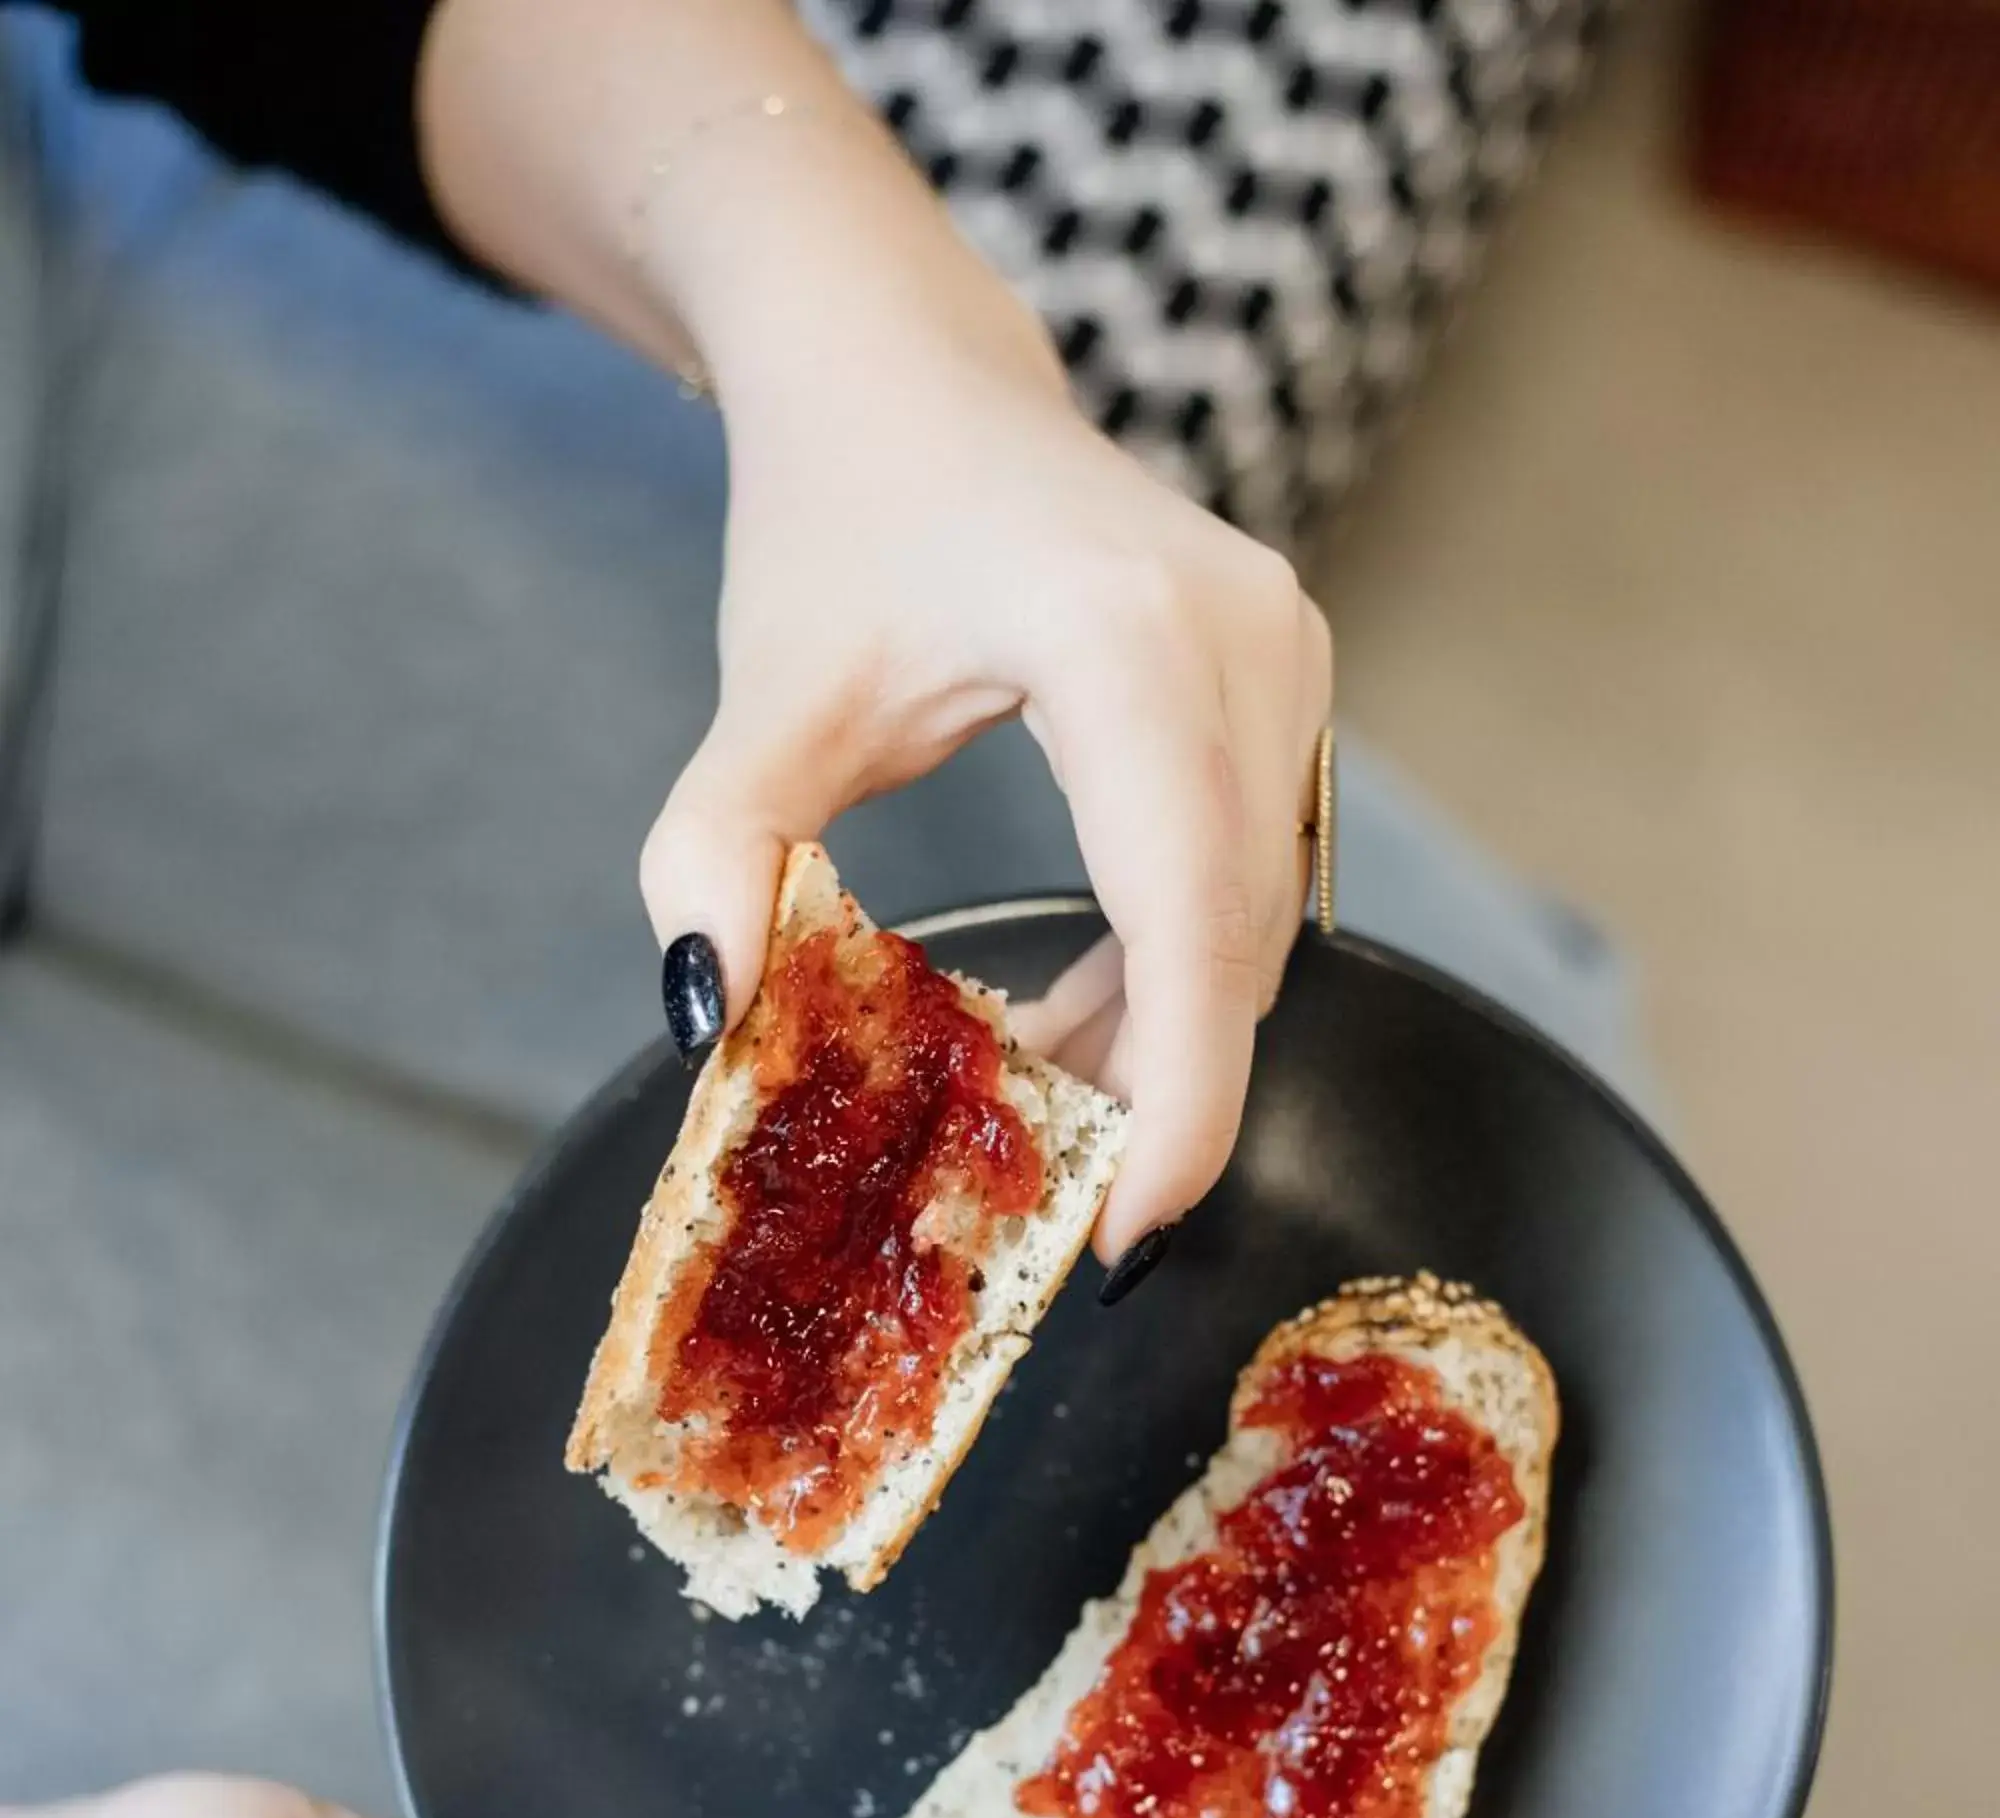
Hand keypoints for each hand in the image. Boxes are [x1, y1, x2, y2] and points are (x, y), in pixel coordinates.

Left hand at [418, 0, 1328, 1259]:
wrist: (905, 371)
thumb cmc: (835, 519)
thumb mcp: (761, 706)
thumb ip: (714, 863)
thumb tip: (706, 1021)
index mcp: (1125, 641)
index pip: (1188, 919)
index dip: (1174, 1100)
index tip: (1127, 1236)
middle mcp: (1244, 636)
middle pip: (1237, 939)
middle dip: (1156, 1089)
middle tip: (1052, 1193)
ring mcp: (1286, 649)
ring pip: (1258, 917)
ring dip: (1161, 1029)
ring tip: (1031, 1077)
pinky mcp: (1288, 673)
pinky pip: (1256, 870)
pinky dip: (1177, 964)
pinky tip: (1080, 1005)